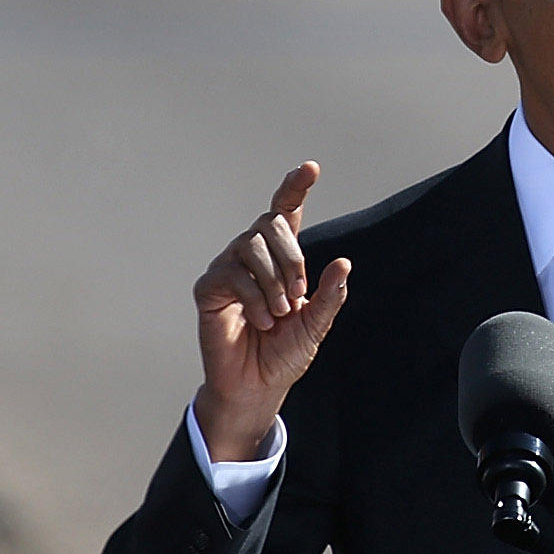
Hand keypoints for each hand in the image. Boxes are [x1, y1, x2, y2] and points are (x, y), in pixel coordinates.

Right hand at [193, 162, 349, 459]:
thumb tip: (343, 263)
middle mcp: (253, 256)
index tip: (310, 168)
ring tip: (280, 314)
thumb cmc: (284, 354)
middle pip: (271, 224)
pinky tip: (261, 320)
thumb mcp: (315, 326)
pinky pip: (232, 274)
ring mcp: (228, 268)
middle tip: (299, 296)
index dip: (295, 187)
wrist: (256, 386)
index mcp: (281, 259)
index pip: (286, 212)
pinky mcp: (209, 288)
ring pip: (251, 245)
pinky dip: (253, 298)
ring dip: (273, 280)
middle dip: (292, 258)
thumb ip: (329, 297)